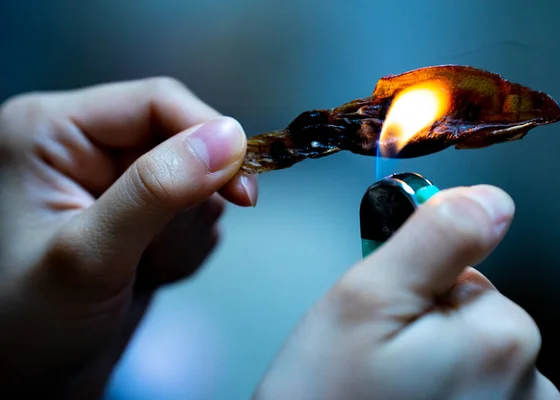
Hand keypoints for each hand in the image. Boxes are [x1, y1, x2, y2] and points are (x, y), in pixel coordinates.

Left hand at [0, 78, 257, 396]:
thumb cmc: (31, 325)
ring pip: (197, 181)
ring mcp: (114, 179)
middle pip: (183, 142)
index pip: (156, 102)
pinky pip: (196, 213)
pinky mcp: (139, 211)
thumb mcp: (89, 256)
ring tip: (142, 270)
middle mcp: (83, 143)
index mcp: (51, 130)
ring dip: (183, 234)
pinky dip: (184, 249)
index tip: (244, 191)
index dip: (209, 137)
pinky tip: (148, 274)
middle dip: (185, 206)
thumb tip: (231, 138)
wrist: (31, 382)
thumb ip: (156, 190)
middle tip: (152, 254)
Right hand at [254, 185, 559, 399]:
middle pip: (469, 315)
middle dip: (421, 325)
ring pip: (465, 354)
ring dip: (427, 363)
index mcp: (501, 341)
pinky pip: (468, 388)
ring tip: (381, 390)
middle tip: (374, 358)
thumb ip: (435, 240)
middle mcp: (525, 388)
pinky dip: (436, 390)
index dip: (416, 285)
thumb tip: (490, 200)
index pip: (468, 273)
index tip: (384, 313)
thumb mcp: (367, 299)